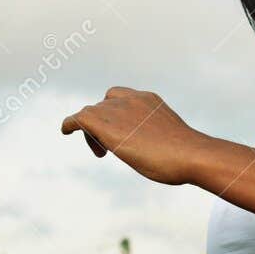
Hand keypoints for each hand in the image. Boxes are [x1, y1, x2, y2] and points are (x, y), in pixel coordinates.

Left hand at [60, 88, 203, 185]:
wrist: (190, 154)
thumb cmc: (188, 156)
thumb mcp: (175, 142)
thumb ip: (162, 140)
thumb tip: (170, 155)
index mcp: (148, 100)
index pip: (121, 97)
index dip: (115, 114)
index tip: (122, 134)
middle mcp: (131, 99)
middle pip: (104, 105)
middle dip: (103, 125)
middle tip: (108, 150)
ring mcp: (118, 109)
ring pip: (91, 114)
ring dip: (92, 133)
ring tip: (103, 153)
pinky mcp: (104, 123)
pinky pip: (78, 118)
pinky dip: (69, 124)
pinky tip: (65, 131)